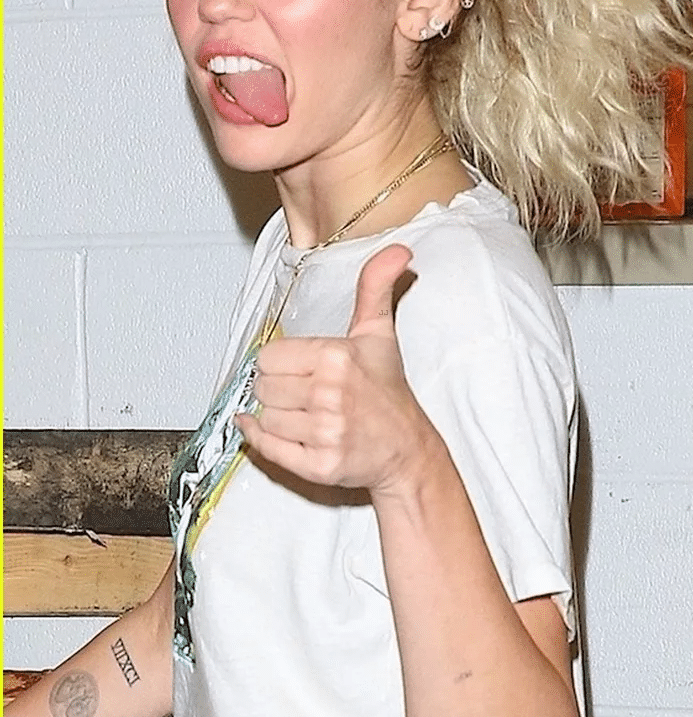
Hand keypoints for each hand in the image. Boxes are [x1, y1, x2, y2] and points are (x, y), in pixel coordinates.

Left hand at [235, 244, 430, 491]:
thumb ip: (375, 286)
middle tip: (304, 392)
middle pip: (261, 387)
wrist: (406, 448)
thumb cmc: (387, 391)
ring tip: (306, 414)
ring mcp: (324, 433)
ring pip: (264, 417)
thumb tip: (397, 250)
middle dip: (277, 389)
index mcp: (336, 358)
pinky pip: (267, 449)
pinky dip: (261, 441)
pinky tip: (274, 431)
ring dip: (277, 416)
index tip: (301, 368)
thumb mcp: (379, 333)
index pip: (268, 356)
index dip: (281, 362)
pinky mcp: (319, 466)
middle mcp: (329, 396)